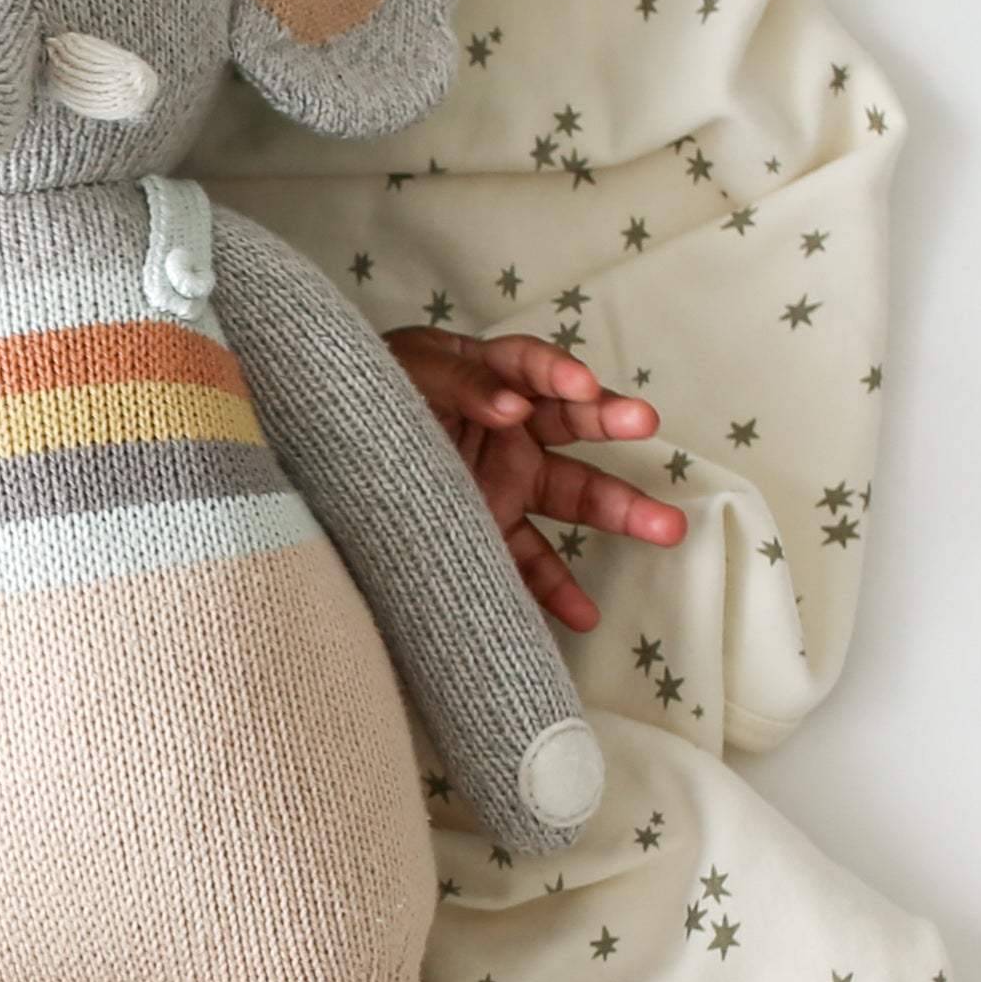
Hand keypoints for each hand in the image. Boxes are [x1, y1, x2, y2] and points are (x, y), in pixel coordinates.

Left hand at [388, 329, 689, 632]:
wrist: (312, 459)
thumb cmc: (359, 402)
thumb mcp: (401, 376)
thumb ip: (456, 384)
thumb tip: (511, 405)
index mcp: (484, 378)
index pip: (531, 367)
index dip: (558, 373)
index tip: (581, 385)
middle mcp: (506, 429)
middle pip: (571, 423)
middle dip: (611, 421)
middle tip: (646, 422)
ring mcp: (501, 483)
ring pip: (571, 496)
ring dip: (619, 512)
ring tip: (668, 529)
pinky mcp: (486, 530)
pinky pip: (526, 562)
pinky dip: (552, 590)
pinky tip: (583, 614)